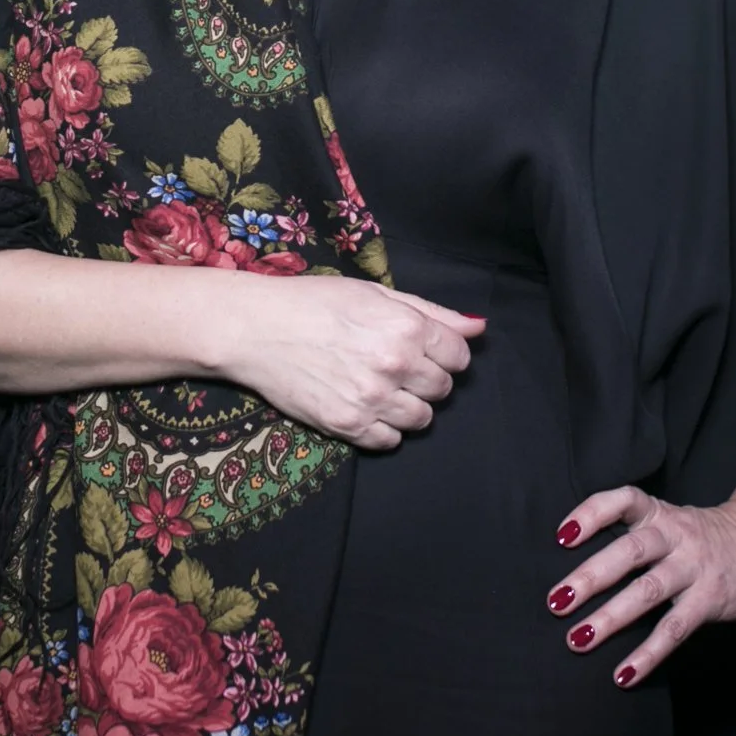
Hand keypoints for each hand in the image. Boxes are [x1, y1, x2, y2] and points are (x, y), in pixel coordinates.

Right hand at [211, 275, 483, 449]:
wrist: (256, 328)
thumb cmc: (315, 302)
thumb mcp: (375, 294)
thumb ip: (431, 313)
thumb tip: (479, 328)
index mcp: (406, 327)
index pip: (459, 355)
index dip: (444, 352)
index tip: (422, 349)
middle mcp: (395, 365)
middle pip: (442, 389)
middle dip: (426, 378)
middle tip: (395, 366)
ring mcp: (372, 400)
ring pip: (421, 420)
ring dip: (407, 406)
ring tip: (378, 387)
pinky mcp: (348, 426)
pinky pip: (389, 441)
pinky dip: (383, 428)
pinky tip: (363, 405)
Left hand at [544, 438, 735, 687]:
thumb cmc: (708, 536)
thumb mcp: (673, 522)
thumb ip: (635, 536)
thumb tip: (579, 569)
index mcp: (661, 513)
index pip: (624, 501)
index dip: (592, 514)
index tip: (561, 536)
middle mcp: (676, 536)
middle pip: (629, 551)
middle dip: (590, 576)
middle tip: (556, 600)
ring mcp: (695, 567)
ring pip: (647, 591)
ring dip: (609, 618)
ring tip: (577, 640)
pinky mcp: (711, 599)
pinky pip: (674, 629)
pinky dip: (647, 655)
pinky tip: (623, 674)